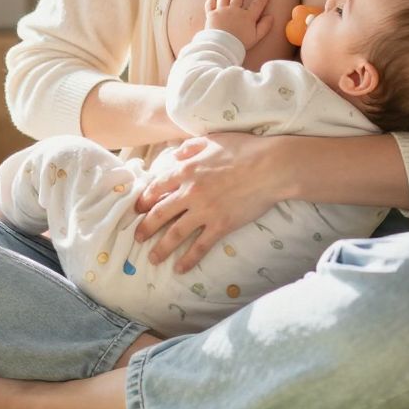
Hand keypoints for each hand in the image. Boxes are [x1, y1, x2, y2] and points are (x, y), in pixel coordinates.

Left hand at [133, 131, 282, 272]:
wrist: (271, 167)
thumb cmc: (243, 149)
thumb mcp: (212, 140)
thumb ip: (190, 148)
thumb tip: (175, 155)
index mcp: (186, 170)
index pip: (157, 187)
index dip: (145, 199)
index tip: (138, 208)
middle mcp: (190, 193)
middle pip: (160, 213)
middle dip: (146, 227)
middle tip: (138, 237)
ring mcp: (205, 211)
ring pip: (175, 233)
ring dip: (161, 248)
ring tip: (153, 258)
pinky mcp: (221, 225)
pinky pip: (200, 246)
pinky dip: (188, 259)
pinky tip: (180, 269)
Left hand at [204, 0, 273, 49]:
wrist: (222, 47)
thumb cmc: (239, 44)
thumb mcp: (256, 37)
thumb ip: (264, 26)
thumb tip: (271, 17)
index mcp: (247, 16)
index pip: (258, 3)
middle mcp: (234, 10)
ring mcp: (222, 11)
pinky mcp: (211, 14)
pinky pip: (210, 2)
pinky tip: (215, 0)